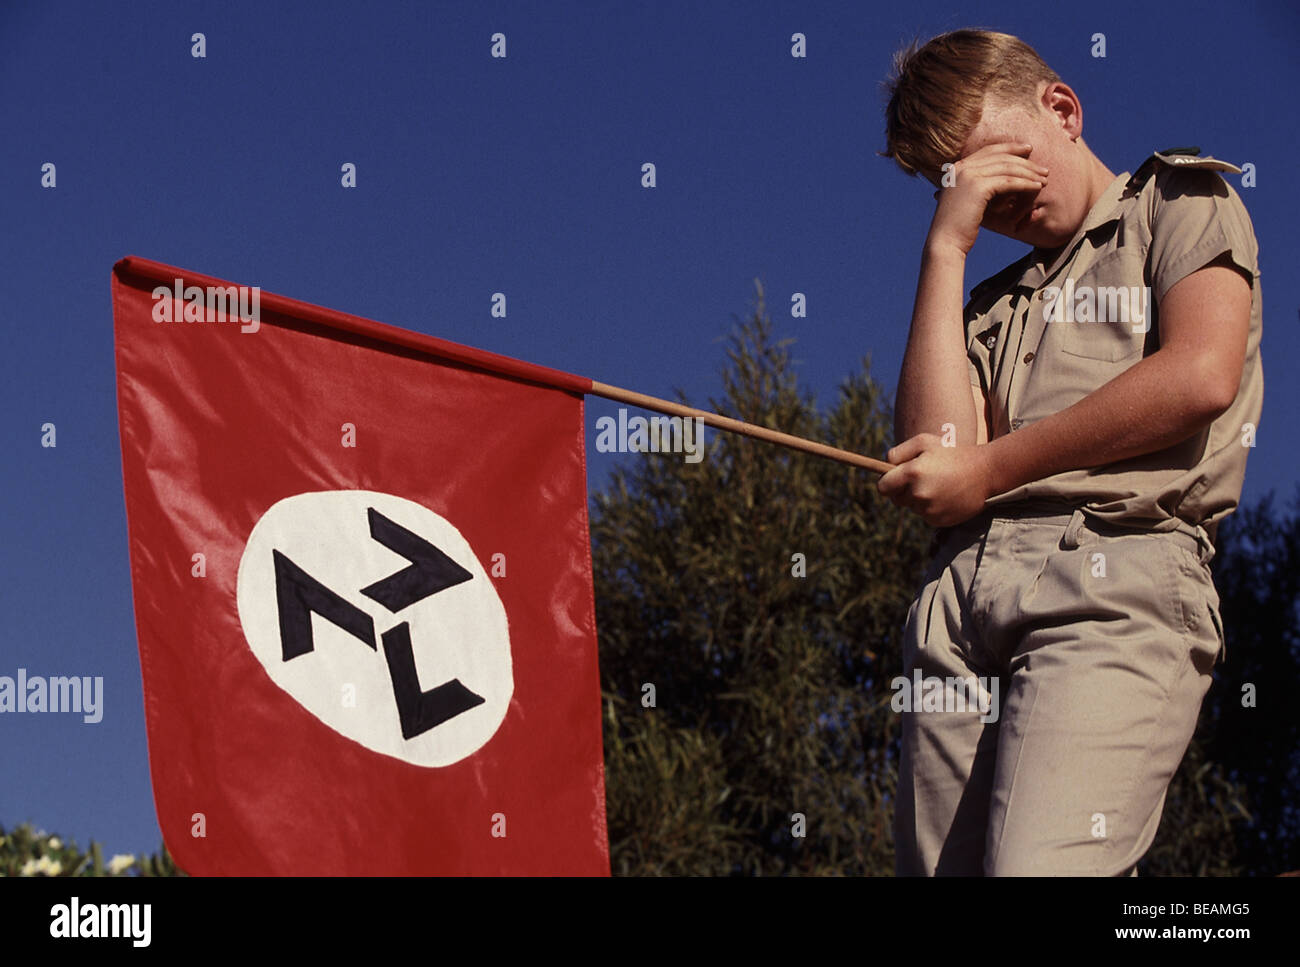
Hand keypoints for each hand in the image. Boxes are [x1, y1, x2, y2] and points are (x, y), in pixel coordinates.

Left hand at [877, 434, 992, 527]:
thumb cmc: (953, 453)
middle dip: (903, 490)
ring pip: (913, 507)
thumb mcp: (924, 442)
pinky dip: (932, 508)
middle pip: (896, 499)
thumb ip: (898, 452)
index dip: (886, 483)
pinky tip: (947, 496)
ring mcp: (929, 510)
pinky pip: (926, 516)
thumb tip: (884, 465)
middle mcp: (919, 494)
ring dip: (919, 499)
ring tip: (939, 484)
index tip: (893, 480)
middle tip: (922, 478)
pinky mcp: (939, 521)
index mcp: (912, 473)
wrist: (986, 472)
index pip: (883, 487)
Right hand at [927, 142, 1048, 255]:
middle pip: (1001, 157)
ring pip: (1007, 168)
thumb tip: (1003, 182)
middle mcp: (962, 167)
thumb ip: (980, 187)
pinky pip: (1008, 182)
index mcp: (957, 168)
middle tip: (1043, 169)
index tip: (1028, 149)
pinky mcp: (978, 187)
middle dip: (1025, 161)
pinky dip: (1025, 184)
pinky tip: (1037, 187)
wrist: (945, 242)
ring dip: (1029, 173)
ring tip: (1044, 180)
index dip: (1010, 147)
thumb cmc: (957, 228)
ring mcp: (968, 175)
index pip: (989, 150)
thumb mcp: (967, 201)